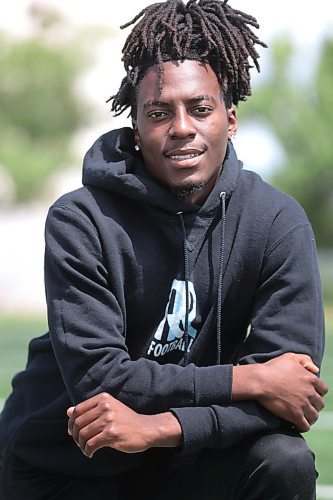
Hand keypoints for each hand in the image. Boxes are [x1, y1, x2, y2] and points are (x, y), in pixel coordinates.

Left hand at [67, 392, 181, 457]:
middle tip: (79, 443)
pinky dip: (87, 451)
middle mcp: (105, 406)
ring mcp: (109, 419)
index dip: (71, 423)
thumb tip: (68, 411)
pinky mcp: (112, 433)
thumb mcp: (108, 410)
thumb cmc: (125, 420)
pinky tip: (91, 454)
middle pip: (78, 422)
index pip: (78, 410)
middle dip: (75, 435)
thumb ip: (89, 410)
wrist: (146, 429)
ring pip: (83, 434)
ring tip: (86, 449)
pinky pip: (91, 444)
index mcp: (103, 399)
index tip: (72, 432)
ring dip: (81, 445)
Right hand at [256, 353, 327, 431]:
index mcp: (310, 379)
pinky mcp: (295, 415)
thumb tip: (316, 370)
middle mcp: (309, 392)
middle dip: (314, 405)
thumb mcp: (290, 357)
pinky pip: (305, 426)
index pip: (323, 390)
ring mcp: (303, 405)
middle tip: (305, 406)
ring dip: (309, 417)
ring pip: (314, 416)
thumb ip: (305, 360)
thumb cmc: (273, 368)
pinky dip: (302, 427)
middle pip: (320, 404)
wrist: (260, 380)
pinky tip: (296, 425)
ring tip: (302, 417)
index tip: (310, 395)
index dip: (318, 393)